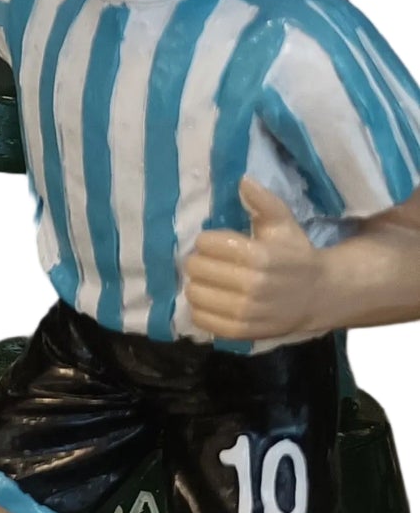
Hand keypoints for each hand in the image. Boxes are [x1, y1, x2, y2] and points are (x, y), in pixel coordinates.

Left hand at [184, 180, 327, 342]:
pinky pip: (202, 319)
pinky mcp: (241, 332)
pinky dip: (200, 309)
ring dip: (197, 285)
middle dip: (199, 261)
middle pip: (196, 268)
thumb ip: (264, 202)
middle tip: (210, 262)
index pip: (206, 244)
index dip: (207, 241)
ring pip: (194, 293)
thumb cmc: (295, 255)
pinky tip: (212, 300)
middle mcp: (251, 285)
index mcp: (259, 256)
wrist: (319, 295)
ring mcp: (246, 312)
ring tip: (209, 281)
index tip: (215, 243)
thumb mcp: (283, 224)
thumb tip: (243, 180)